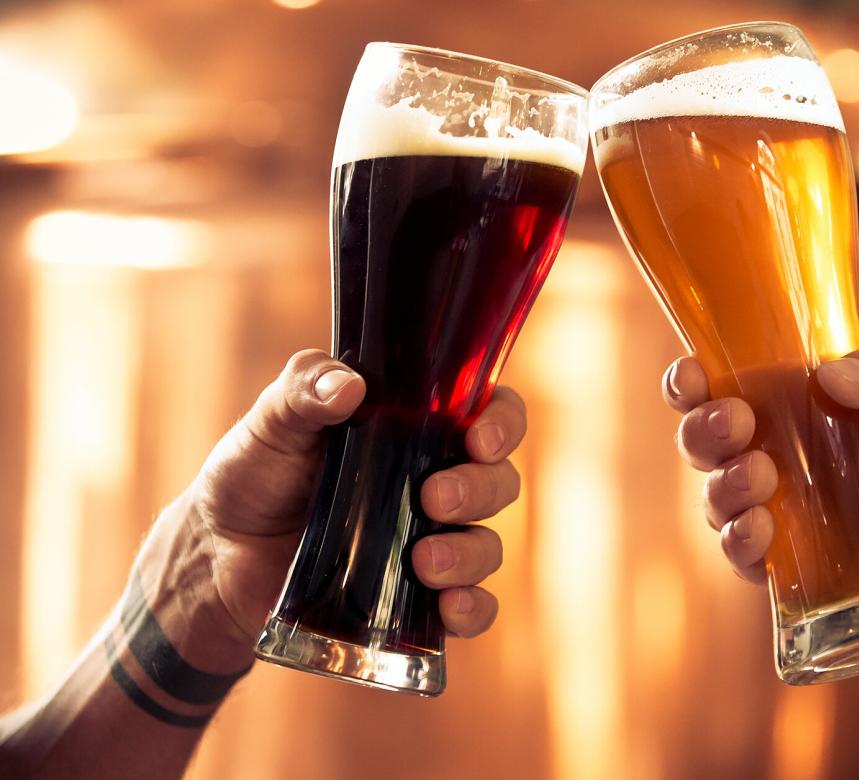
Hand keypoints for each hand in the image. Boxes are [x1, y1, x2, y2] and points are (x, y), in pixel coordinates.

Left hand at [187, 350, 523, 650]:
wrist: (218, 559)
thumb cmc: (253, 474)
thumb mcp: (270, 422)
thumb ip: (302, 389)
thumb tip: (349, 385)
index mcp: (417, 430)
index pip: (489, 412)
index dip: (502, 422)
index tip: (478, 438)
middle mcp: (437, 482)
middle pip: (498, 481)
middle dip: (479, 490)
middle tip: (434, 499)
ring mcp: (431, 543)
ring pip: (487, 546)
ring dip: (470, 553)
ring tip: (425, 562)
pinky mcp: (416, 600)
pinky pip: (471, 609)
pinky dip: (472, 610)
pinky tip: (448, 609)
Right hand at [663, 341, 858, 615]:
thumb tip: (831, 372)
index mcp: (799, 402)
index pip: (725, 384)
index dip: (693, 380)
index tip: (695, 375)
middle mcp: (781, 455)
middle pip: (706, 443)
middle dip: (703, 432)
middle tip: (737, 424)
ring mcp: (790, 513)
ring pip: (718, 501)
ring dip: (721, 490)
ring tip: (759, 481)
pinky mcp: (805, 567)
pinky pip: (750, 561)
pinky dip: (740, 547)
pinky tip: (759, 534)